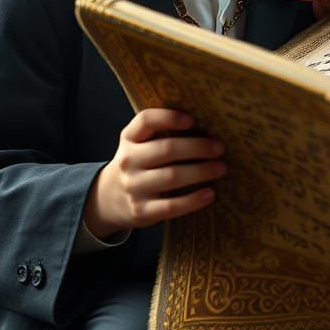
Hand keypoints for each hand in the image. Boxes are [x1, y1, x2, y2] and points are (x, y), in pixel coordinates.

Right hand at [84, 109, 225, 238]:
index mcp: (130, 138)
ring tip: (221, 168)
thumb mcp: (139, 144)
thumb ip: (162, 132)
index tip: (192, 120)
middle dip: (198, 147)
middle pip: (167, 149)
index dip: (169, 117)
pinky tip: (210, 193)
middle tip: (220, 148)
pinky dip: (193, 200)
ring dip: (201, 171)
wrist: (109, 198)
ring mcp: (133, 187)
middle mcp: (128, 160)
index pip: (146, 121)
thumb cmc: (139, 162)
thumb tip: (208, 124)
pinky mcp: (141, 211)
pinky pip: (171, 206)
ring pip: (172, 176)